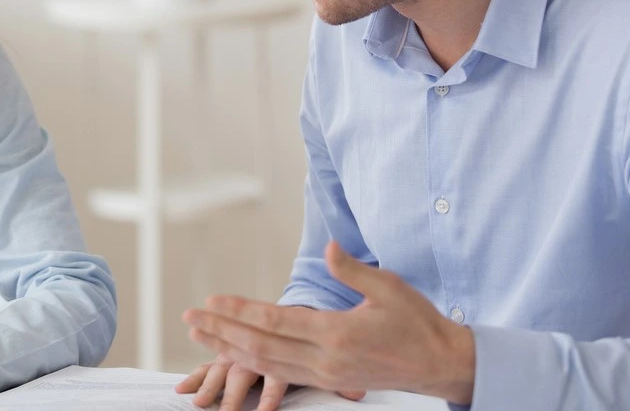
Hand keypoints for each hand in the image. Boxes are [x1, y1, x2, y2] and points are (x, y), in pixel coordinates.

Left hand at [184, 241, 475, 403]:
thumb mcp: (389, 287)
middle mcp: (325, 360)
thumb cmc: (417, 321)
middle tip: (189, 318)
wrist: (440, 363)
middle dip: (220, 331)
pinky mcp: (327, 382)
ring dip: (228, 349)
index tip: (211, 300)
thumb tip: (327, 247)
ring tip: (200, 336)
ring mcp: (324, 375)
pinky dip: (251, 364)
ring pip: (264, 365)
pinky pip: (279, 375)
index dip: (239, 311)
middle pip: (259, 347)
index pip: (275, 321)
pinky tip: (234, 355)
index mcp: (337, 334)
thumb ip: (352, 269)